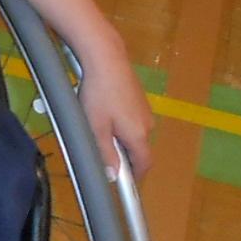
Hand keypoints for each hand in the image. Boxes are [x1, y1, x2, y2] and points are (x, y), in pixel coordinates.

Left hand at [77, 52, 154, 179]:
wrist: (106, 58)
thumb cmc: (98, 95)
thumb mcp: (95, 128)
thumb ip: (105, 153)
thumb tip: (113, 176)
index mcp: (138, 135)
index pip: (144, 164)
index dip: (134, 176)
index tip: (123, 182)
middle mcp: (147, 123)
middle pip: (136, 147)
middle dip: (119, 151)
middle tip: (96, 145)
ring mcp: (144, 108)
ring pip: (131, 131)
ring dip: (115, 133)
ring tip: (93, 121)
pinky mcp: (138, 96)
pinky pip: (129, 116)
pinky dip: (116, 118)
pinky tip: (99, 106)